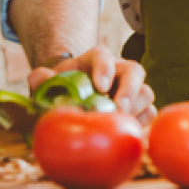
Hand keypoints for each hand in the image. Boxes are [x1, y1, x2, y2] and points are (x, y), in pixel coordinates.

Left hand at [28, 47, 156, 124]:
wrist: (76, 96)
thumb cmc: (64, 87)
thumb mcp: (51, 80)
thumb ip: (42, 77)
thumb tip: (39, 78)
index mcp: (97, 59)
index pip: (104, 57)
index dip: (105, 70)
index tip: (100, 87)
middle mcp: (120, 70)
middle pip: (135, 71)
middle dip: (129, 90)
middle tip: (119, 108)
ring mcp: (132, 88)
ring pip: (146, 92)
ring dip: (136, 109)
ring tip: (120, 124)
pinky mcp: (139, 107)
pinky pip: (150, 112)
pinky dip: (141, 122)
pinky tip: (126, 131)